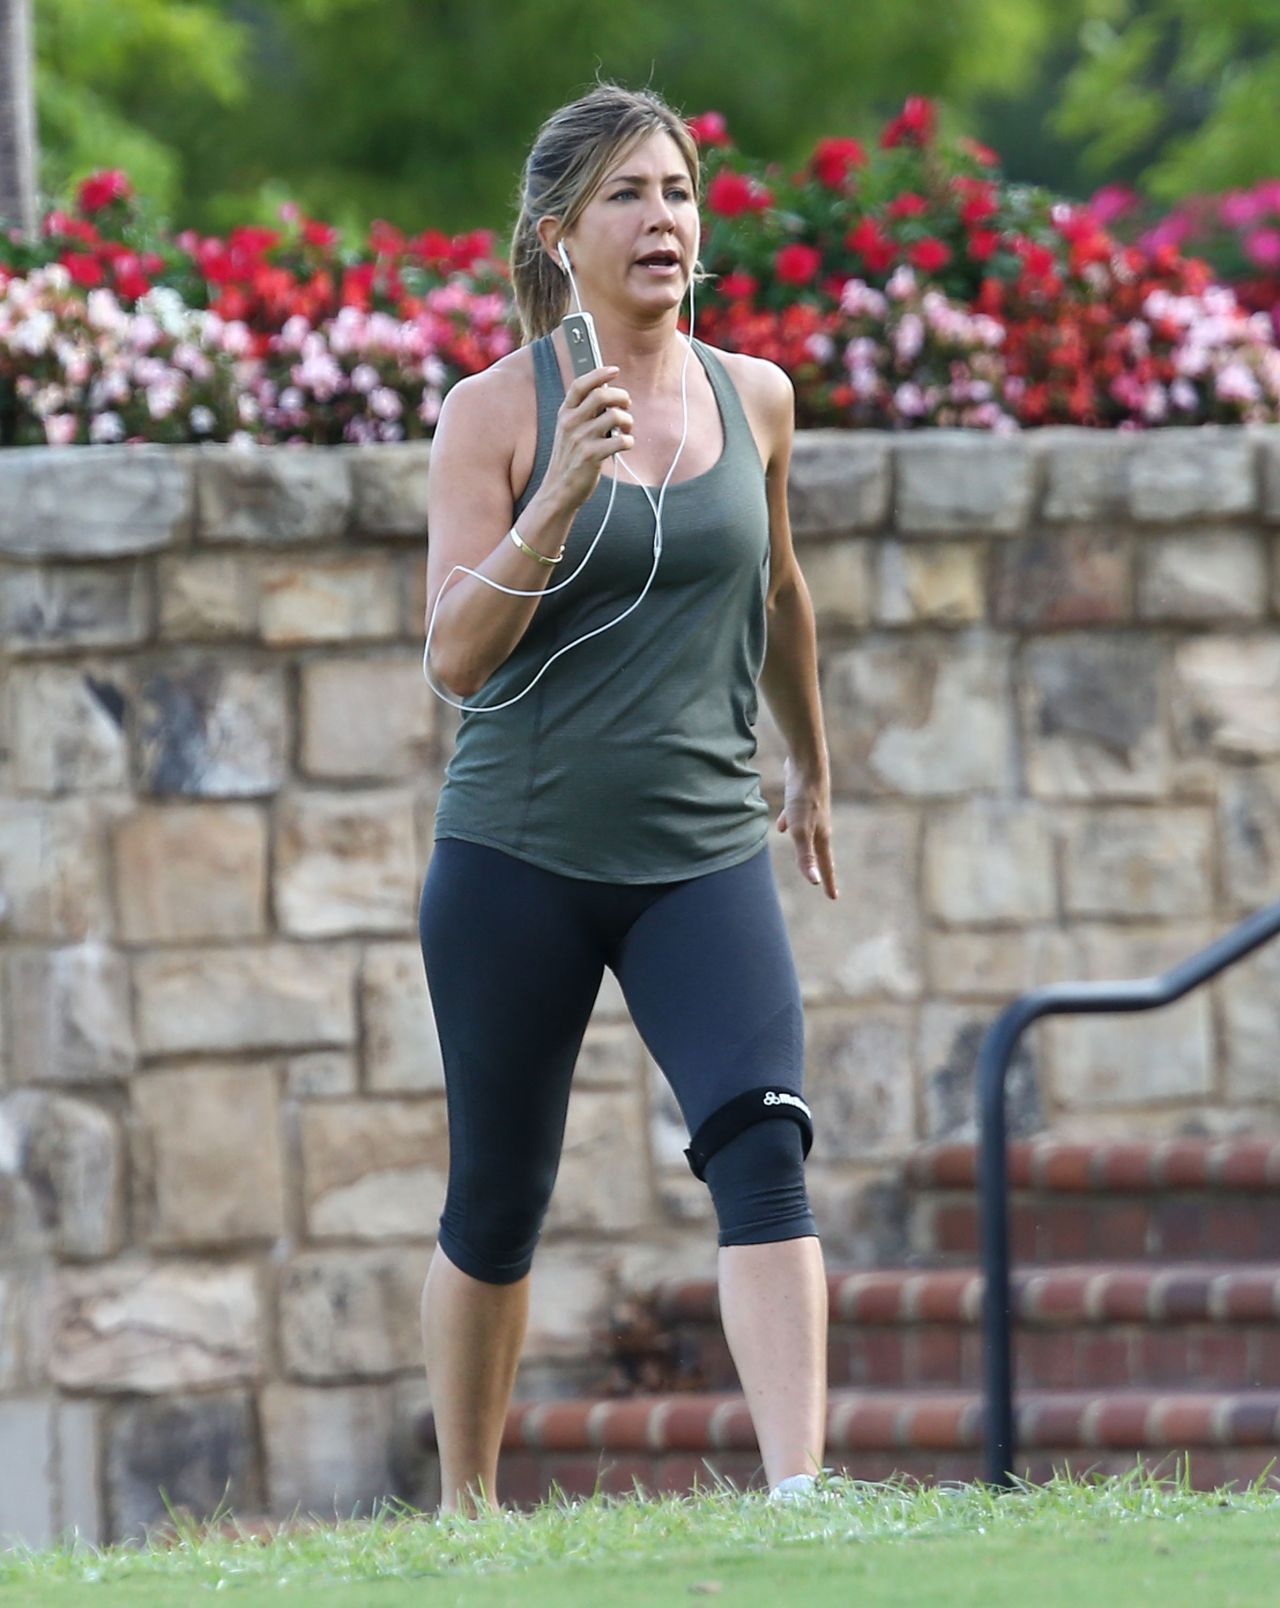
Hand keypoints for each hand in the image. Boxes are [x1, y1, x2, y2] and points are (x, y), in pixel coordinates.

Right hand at [545, 365, 633, 511]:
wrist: (559, 490)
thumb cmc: (570, 459)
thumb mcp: (568, 431)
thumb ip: (583, 412)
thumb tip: (607, 393)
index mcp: (564, 414)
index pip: (580, 385)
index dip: (598, 374)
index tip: (614, 370)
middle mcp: (570, 423)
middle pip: (601, 395)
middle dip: (621, 397)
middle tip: (626, 405)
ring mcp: (581, 439)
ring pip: (614, 416)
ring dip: (627, 420)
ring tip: (626, 429)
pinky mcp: (592, 456)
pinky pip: (621, 441)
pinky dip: (629, 441)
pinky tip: (625, 445)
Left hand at [776, 755, 838, 898]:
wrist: (807, 763)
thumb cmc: (804, 798)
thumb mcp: (801, 830)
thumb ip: (806, 856)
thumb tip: (813, 881)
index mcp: (821, 836)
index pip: (825, 866)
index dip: (828, 882)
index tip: (833, 897)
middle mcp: (820, 826)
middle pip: (819, 852)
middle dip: (820, 867)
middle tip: (823, 881)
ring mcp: (812, 812)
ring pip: (808, 835)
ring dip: (805, 848)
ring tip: (803, 859)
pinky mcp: (802, 800)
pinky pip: (796, 818)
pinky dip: (790, 824)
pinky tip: (781, 824)